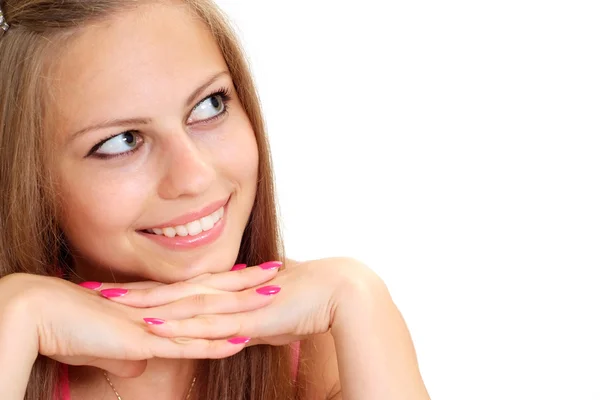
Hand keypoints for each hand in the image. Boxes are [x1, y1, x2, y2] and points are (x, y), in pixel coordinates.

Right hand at [0, 267, 278, 376]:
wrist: (41, 314)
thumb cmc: (72, 326)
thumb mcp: (108, 344)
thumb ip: (129, 353)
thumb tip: (141, 366)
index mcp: (158, 302)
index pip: (202, 287)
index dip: (229, 280)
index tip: (253, 272)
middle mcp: (163, 306)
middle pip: (213, 290)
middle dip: (248, 282)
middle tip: (279, 269)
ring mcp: (156, 321)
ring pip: (208, 312)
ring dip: (242, 307)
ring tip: (274, 296)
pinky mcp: (144, 341)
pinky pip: (188, 343)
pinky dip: (215, 343)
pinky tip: (241, 340)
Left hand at [102, 258, 376, 346]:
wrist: (334, 290)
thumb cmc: (301, 301)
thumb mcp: (263, 313)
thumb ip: (242, 321)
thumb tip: (228, 332)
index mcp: (226, 286)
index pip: (176, 287)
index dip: (143, 288)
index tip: (113, 288)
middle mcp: (224, 289)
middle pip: (169, 291)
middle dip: (129, 293)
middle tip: (91, 289)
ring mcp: (234, 302)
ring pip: (180, 304)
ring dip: (145, 306)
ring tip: (110, 306)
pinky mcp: (248, 316)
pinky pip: (207, 323)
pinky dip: (179, 326)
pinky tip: (155, 328)